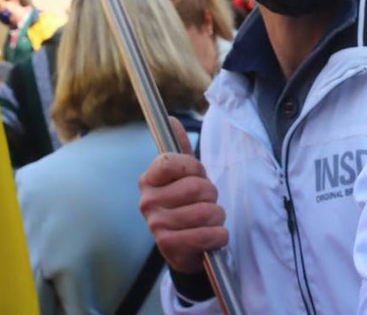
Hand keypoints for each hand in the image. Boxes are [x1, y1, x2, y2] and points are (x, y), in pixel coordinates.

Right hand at [137, 117, 227, 273]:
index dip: (193, 167)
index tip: (197, 175)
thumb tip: (172, 119)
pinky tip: (213, 236)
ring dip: (218, 217)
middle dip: (212, 195)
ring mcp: (156, 224)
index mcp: (149, 179)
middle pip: (197, 187)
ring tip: (210, 220)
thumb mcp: (184, 176)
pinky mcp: (169, 246)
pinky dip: (219, 236)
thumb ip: (180, 147)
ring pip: (206, 211)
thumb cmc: (186, 205)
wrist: (184, 247)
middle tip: (206, 202)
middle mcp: (148, 201)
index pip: (172, 161)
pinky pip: (208, 234)